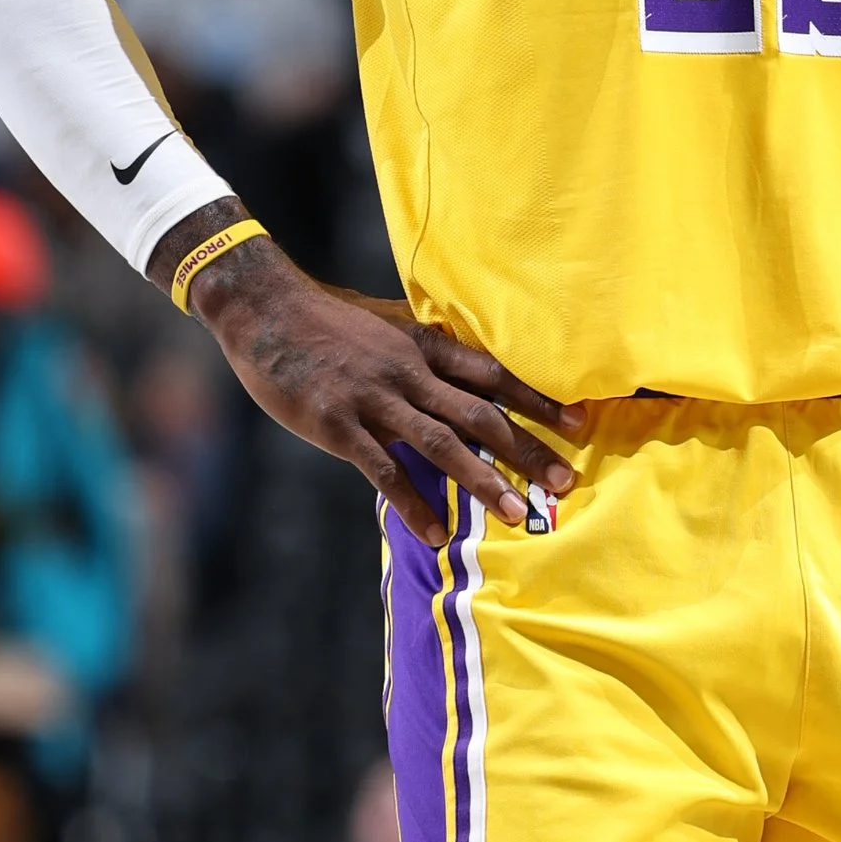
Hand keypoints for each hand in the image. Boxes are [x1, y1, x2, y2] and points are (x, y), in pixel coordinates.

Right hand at [191, 240, 577, 548]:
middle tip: (563, 483)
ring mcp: (374, 399)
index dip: (538, 401)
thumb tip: (460, 374)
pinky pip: (384, 470)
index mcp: (423, 346)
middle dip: (526, 451)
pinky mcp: (338, 424)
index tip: (578, 424)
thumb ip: (423, 352)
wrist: (262, 308)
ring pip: (441, 444)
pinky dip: (413, 503)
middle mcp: (409, 372)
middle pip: (481, 415)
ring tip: (514, 515)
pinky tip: (436, 533)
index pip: (494, 375)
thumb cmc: (325, 321)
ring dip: (481, 482)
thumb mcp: (385, 326)